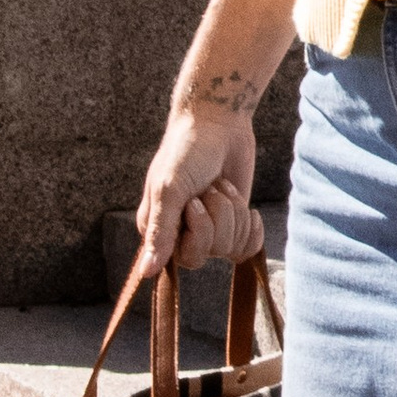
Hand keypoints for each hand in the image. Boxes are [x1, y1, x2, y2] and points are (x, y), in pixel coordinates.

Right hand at [137, 89, 263, 273]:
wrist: (218, 123)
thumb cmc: (186, 151)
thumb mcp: (169, 189)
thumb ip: (160, 232)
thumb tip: (144, 273)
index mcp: (158, 230)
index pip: (186, 257)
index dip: (199, 230)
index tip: (194, 202)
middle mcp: (181, 234)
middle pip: (212, 252)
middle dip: (219, 216)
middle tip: (208, 188)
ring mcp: (210, 229)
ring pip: (232, 245)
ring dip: (233, 209)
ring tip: (219, 185)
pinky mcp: (233, 223)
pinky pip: (249, 246)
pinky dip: (252, 225)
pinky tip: (246, 205)